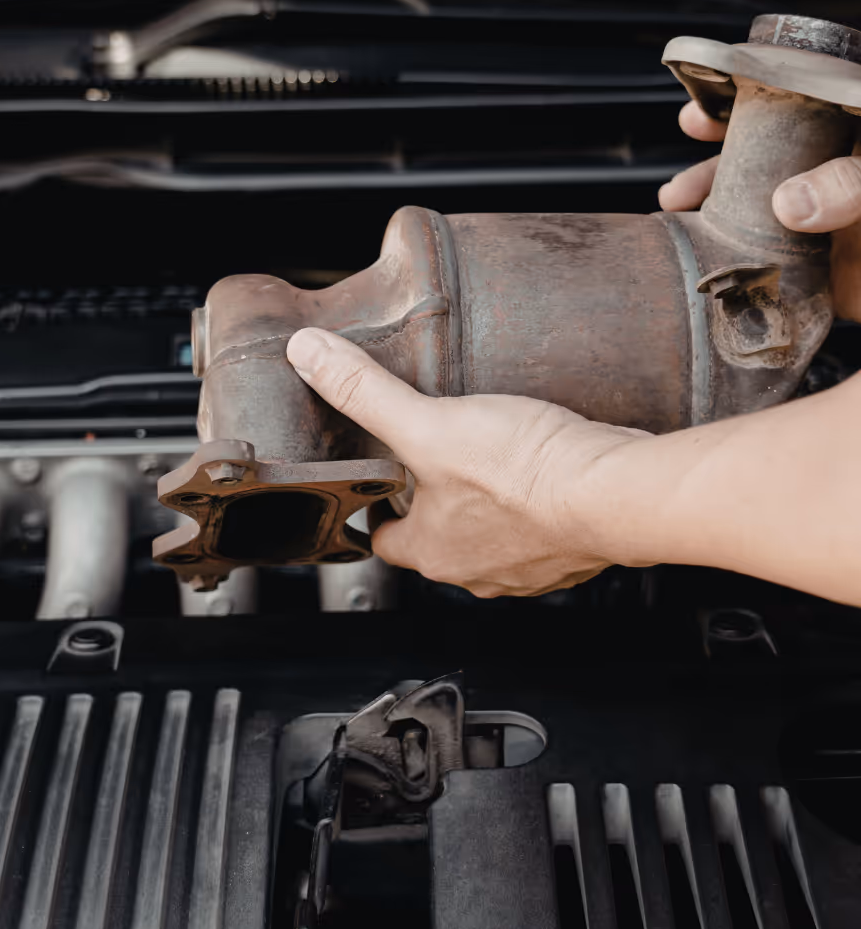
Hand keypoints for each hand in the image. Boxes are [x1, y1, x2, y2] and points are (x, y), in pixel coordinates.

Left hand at [286, 327, 649, 596]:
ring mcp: (527, 568)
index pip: (382, 539)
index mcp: (431, 551)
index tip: (375, 486)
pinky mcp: (570, 552)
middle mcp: (476, 572)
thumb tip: (309, 357)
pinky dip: (534, 507)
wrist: (617, 492)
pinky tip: (539, 471)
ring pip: (490, 537)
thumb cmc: (525, 473)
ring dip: (485, 506)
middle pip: (436, 538)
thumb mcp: (430, 424)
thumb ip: (367, 392)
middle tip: (432, 460)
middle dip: (430, 502)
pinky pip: (540, 531)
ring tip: (487, 459)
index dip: (373, 510)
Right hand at [659, 101, 860, 320]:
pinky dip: (737, 272)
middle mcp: (835, 174)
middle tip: (680, 188)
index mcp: (853, 131)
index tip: (699, 114)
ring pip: (758, 215)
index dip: (741, 103)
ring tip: (681, 225)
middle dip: (714, 170)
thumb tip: (791, 203)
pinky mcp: (828, 274)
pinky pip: (772, 270)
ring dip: (715, 221)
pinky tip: (708, 268)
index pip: (791, 102)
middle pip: (762, 160)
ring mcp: (828, 224)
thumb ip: (854, 182)